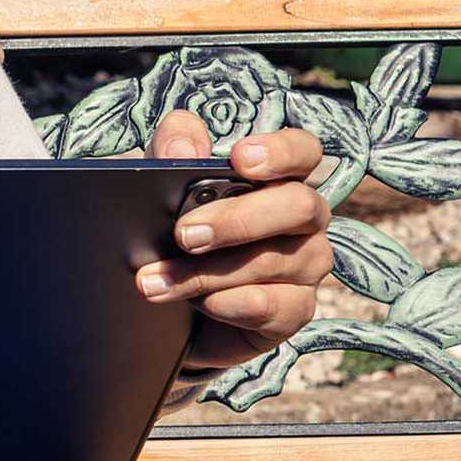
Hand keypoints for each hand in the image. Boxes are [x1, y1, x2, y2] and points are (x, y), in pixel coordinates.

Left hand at [136, 112, 334, 369]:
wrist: (167, 296)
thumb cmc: (172, 222)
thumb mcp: (158, 180)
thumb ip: (171, 150)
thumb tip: (183, 150)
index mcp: (277, 176)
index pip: (304, 150)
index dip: (281, 151)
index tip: (240, 159)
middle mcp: (303, 218)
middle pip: (299, 206)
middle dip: (238, 219)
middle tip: (184, 234)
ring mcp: (306, 264)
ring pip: (275, 261)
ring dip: (207, 273)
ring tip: (154, 280)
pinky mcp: (296, 309)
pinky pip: (277, 307)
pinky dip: (231, 304)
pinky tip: (200, 304)